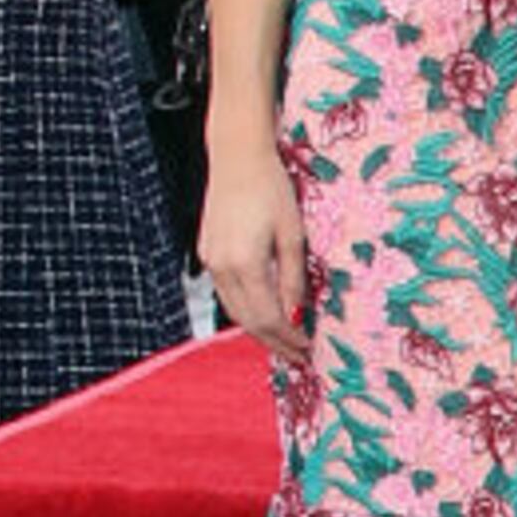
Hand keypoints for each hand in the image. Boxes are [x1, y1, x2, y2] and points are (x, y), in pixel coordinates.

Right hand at [199, 130, 308, 357]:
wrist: (237, 159)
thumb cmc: (272, 190)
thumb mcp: (293, 234)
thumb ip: (292, 277)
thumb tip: (297, 315)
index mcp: (244, 264)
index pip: (268, 317)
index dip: (288, 338)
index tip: (308, 351)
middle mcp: (221, 267)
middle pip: (248, 320)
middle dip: (274, 342)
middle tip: (299, 356)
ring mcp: (210, 260)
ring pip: (234, 309)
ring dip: (259, 330)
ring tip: (284, 342)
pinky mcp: (208, 252)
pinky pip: (227, 292)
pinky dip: (246, 309)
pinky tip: (265, 313)